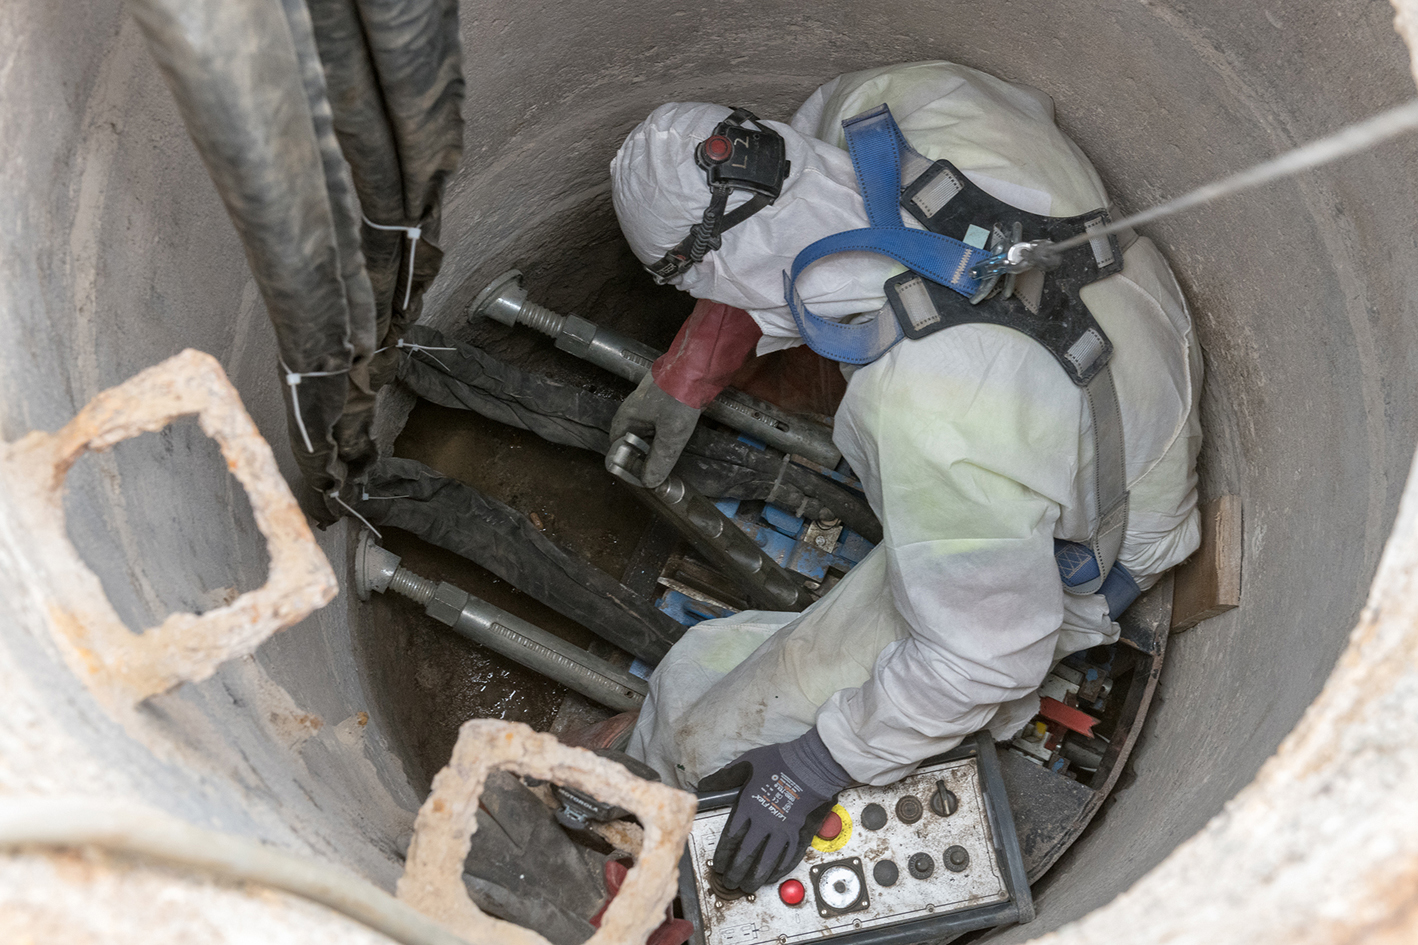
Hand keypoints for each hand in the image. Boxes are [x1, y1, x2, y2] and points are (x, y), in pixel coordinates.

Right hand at [609, 374, 699, 487]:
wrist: (698, 363)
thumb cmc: (679, 396)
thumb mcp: (671, 434)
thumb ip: (659, 460)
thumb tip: (649, 482)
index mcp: (626, 418)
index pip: (616, 449)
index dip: (627, 466)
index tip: (642, 478)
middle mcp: (633, 411)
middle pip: (632, 442)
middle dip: (643, 458)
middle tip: (658, 472)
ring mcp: (648, 404)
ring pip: (647, 433)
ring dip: (656, 447)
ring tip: (669, 460)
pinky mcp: (664, 400)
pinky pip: (659, 424)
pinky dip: (666, 435)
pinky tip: (677, 441)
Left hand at [697, 728, 852, 892]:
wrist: (811, 765)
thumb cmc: (779, 762)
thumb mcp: (746, 763)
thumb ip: (724, 778)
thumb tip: (704, 785)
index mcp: (748, 807)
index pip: (731, 839)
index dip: (723, 855)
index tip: (719, 865)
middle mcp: (764, 822)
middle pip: (746, 854)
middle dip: (736, 871)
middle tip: (730, 882)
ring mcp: (782, 830)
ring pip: (766, 861)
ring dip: (755, 876)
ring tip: (748, 886)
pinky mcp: (799, 832)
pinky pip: (788, 856)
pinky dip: (779, 869)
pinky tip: (772, 876)